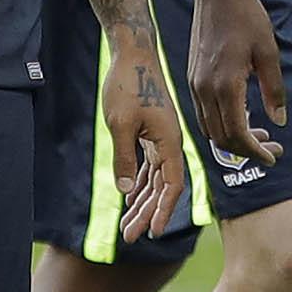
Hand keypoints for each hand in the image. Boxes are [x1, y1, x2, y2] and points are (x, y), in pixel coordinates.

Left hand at [103, 39, 185, 241]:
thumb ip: (124, 157)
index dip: (162, 211)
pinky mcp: (150, 133)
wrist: (132, 53)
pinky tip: (130, 199)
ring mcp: (160, 138)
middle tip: (130, 238)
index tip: (152, 233)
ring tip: (126, 226)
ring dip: (141, 202)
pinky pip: (147, 165)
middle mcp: (169, 143)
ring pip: (153, 179)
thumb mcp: (120, 123)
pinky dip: (139, 183)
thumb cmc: (127, 84)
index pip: (171, 185)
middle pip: (161, 187)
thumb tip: (125, 191)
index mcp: (169, 141)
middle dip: (146, 213)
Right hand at [188, 0, 283, 168]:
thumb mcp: (269, 53)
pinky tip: (242, 115)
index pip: (237, 134)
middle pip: (220, 137)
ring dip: (232, 138)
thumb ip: (274, 90)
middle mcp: (204, 88)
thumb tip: (279, 122)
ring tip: (259, 135)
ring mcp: (194, 82)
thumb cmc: (247, 17)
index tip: (273, 156)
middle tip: (272, 149)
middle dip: (246, 150)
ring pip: (209, 127)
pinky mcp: (192, 76)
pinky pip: (203, 111)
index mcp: (225, 85)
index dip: (255, 151)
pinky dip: (222, 122)